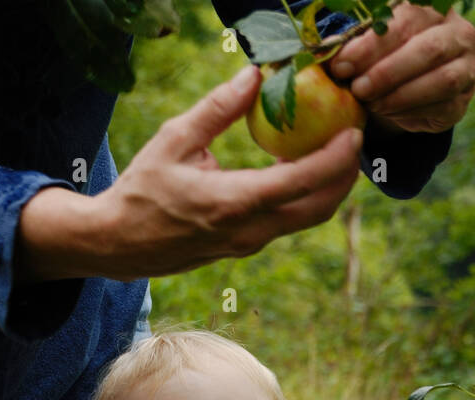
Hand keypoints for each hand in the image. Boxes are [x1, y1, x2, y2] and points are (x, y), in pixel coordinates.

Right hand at [17, 66, 361, 282]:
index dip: (335, 159)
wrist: (119, 244)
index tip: (353, 132)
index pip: (301, 182)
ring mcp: (250, 243)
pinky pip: (289, 221)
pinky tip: (300, 166)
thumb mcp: (173, 140)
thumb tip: (252, 76)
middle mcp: (249, 229)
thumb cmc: (142, 189)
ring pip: (308, 218)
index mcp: (233, 202)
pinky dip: (306, 196)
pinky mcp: (247, 246)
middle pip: (319, 208)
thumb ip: (216, 109)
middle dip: (345, 176)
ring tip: (335, 150)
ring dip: (329, 187)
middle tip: (355, 139)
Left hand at [328, 2, 474, 134]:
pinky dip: (412, 112)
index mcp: (432, 7)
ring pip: (442, 80)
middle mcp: (457, 32)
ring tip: (372, 104)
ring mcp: (467, 66)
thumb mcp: (368, 43)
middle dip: (388, 72)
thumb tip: (328, 52)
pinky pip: (443, 106)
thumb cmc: (384, 56)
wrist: (408, 90)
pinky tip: (388, 113)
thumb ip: (353, 43)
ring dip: (401, 95)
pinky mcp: (464, 99)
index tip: (342, 64)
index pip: (405, 19)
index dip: (372, 43)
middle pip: (428, 49)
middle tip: (358, 89)